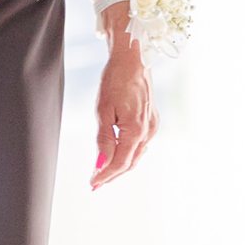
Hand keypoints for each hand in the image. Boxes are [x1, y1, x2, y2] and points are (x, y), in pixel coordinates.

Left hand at [93, 29, 155, 188]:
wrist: (134, 61)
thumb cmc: (115, 81)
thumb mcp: (103, 111)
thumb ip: (103, 140)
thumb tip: (100, 164)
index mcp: (136, 130)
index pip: (119, 162)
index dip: (105, 175)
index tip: (92, 183)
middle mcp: (148, 132)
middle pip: (129, 162)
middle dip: (112, 174)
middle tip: (95, 183)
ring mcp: (152, 126)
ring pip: (136, 155)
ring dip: (120, 166)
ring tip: (103, 174)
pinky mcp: (152, 121)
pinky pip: (140, 144)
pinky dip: (128, 153)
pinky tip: (117, 155)